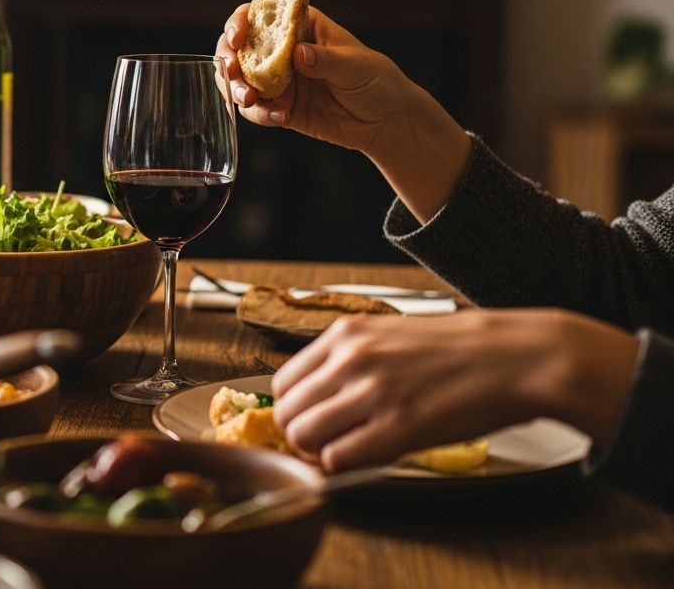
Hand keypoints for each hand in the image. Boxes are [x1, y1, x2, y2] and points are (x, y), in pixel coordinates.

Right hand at [216, 5, 421, 153]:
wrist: (386, 121)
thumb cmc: (377, 81)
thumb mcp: (356, 66)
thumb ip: (325, 60)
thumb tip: (298, 54)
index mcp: (301, 26)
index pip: (261, 15)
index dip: (241, 23)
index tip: (237, 40)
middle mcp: (283, 50)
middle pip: (239, 48)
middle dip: (229, 62)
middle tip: (235, 79)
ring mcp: (278, 80)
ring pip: (240, 80)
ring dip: (236, 90)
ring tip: (251, 102)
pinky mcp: (279, 107)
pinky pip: (255, 110)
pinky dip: (259, 115)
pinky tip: (280, 118)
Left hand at [271, 309, 639, 472]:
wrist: (517, 358)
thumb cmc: (461, 350)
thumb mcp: (391, 335)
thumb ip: (349, 360)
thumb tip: (319, 397)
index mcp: (345, 334)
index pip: (283, 383)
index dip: (295, 410)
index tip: (312, 421)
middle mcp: (351, 359)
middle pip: (288, 414)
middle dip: (302, 436)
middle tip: (328, 443)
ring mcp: (372, 392)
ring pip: (304, 438)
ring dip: (321, 453)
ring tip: (349, 450)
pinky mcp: (397, 426)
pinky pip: (339, 459)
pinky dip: (346, 466)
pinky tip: (370, 456)